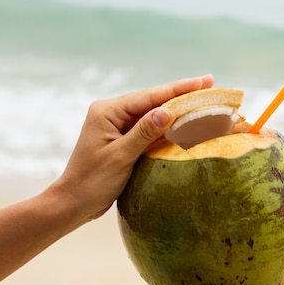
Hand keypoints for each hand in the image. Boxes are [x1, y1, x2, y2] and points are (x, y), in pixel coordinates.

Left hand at [53, 74, 213, 224]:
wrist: (73, 203)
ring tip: (202, 99)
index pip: (149, 96)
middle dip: (181, 94)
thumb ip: (144, 132)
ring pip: (153, 113)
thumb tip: (168, 111)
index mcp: (107, 111)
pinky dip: (168, 126)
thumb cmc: (93, 181)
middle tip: (210, 84)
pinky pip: (149, 128)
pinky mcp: (123, 139)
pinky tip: (185, 121)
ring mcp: (117, 125)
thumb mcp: (120, 156)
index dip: (179, 89)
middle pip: (153, 100)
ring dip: (177, 109)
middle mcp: (112, 113)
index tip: (204, 81)